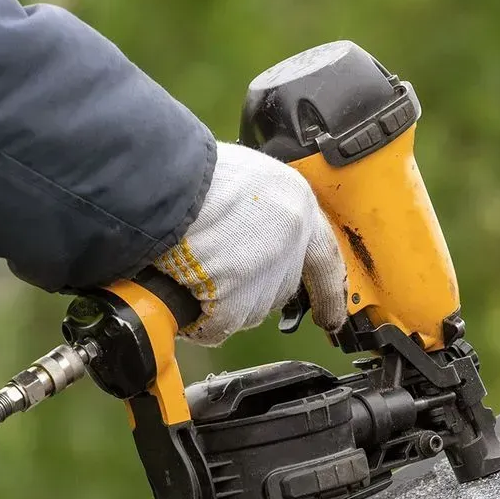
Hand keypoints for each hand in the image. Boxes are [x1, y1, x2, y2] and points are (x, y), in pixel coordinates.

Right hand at [154, 141, 346, 345]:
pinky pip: (218, 326)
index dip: (328, 291)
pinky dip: (198, 320)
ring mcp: (266, 272)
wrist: (166, 182)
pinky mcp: (236, 298)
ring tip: (189, 271)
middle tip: (214, 274)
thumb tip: (250, 234)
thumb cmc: (193, 172)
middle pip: (278, 289)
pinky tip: (182, 295)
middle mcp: (291, 240)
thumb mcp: (246, 177)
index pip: (325, 258)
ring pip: (248, 311)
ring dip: (219, 304)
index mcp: (296, 204)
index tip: (333, 315)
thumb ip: (261, 209)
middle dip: (248, 290)